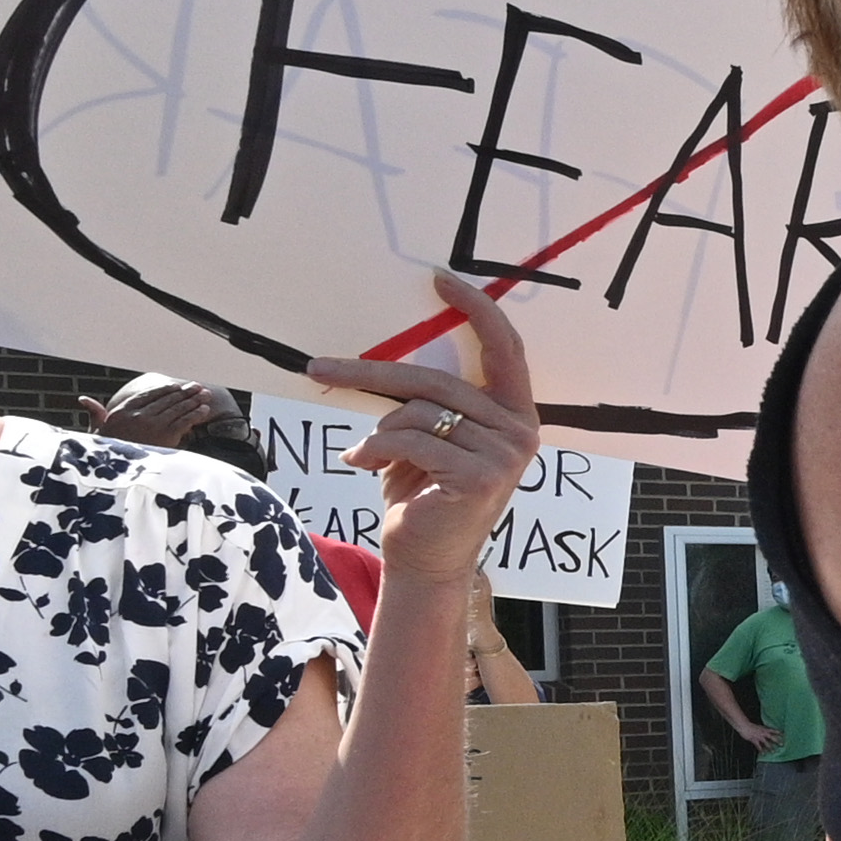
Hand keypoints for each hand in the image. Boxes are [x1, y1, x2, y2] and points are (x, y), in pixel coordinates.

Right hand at [85, 375, 241, 450]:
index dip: (164, 390)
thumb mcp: (97, 432)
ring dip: (193, 400)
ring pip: (177, 408)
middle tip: (197, 387)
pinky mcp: (166, 435)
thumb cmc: (103, 455)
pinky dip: (195, 413)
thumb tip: (83, 399)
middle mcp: (138, 415)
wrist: (113, 473)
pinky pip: (184, 420)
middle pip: (166, 399)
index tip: (175, 386)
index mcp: (122, 411)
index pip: (148, 395)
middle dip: (184, 392)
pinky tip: (204, 409)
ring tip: (204, 395)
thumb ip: (95, 414)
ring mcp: (153, 424)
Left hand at [301, 271, 543, 563]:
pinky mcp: (480, 476)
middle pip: (438, 381)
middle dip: (372, 373)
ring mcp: (505, 455)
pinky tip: (363, 465)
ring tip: (364, 454)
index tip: (439, 279)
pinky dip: (376, 450)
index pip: (504, 348)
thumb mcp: (430, 438)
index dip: (476, 309)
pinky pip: (412, 441)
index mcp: (516, 413)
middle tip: (320, 369)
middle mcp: (520, 430)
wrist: (427, 561)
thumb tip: (389, 356)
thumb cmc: (423, 494)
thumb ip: (430, 402)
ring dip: (379, 432)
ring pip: (419, 413)